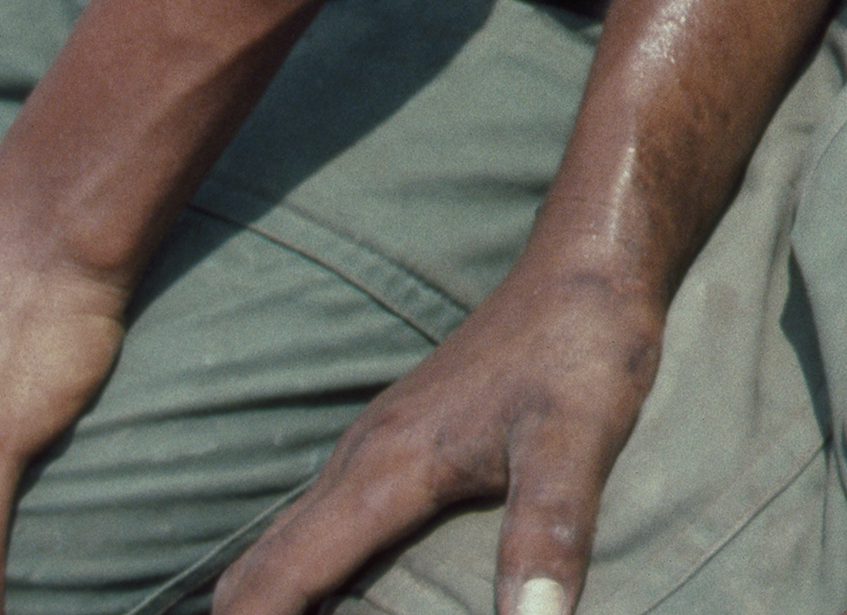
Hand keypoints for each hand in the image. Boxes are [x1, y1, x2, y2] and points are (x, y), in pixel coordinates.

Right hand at [218, 257, 674, 614]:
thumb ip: (547, 534)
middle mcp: (357, 459)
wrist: (588, 265)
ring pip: (285, 540)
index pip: (275, 579)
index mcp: (380, 473)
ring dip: (271, 597)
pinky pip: (321, 519)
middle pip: (258, 566)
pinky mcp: (399, 439)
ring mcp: (373, 445)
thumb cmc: (582, 346)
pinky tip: (336, 594)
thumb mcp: (578, 442)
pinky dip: (304, 569)